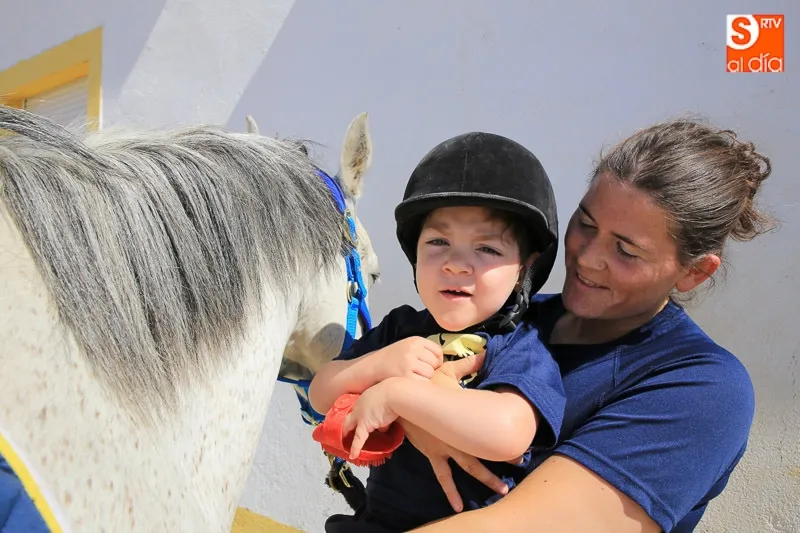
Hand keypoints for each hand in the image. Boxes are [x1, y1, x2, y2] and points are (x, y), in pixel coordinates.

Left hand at [342, 379, 398, 459]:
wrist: (395, 393)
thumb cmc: (396, 393)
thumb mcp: (388, 402)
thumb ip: (384, 414)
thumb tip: (384, 427)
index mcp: (366, 397)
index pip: (358, 409)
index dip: (357, 417)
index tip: (356, 423)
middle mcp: (361, 405)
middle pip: (349, 418)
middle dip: (346, 426)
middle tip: (344, 434)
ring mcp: (361, 415)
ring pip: (351, 427)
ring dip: (350, 435)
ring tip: (346, 443)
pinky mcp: (365, 424)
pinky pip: (358, 439)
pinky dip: (355, 447)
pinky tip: (353, 454)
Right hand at [368, 336, 443, 381]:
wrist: (370, 368)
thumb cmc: (391, 360)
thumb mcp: (407, 347)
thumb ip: (423, 350)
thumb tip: (443, 360)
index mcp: (415, 340)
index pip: (438, 351)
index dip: (435, 361)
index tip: (427, 366)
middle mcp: (413, 349)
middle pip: (436, 363)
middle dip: (430, 370)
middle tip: (417, 373)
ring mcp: (409, 362)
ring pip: (430, 373)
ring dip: (424, 379)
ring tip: (411, 378)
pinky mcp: (405, 376)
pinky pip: (422, 383)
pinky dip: (419, 386)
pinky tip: (409, 384)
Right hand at [401, 352, 507, 512]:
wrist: (399, 401)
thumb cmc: (423, 386)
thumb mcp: (445, 373)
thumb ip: (466, 364)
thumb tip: (484, 352)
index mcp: (464, 418)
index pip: (488, 428)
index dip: (506, 435)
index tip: (524, 440)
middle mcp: (458, 436)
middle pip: (485, 450)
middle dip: (503, 458)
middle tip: (521, 463)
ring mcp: (446, 448)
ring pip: (469, 467)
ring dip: (486, 479)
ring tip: (502, 490)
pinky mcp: (434, 454)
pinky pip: (443, 476)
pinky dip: (450, 492)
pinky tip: (457, 507)